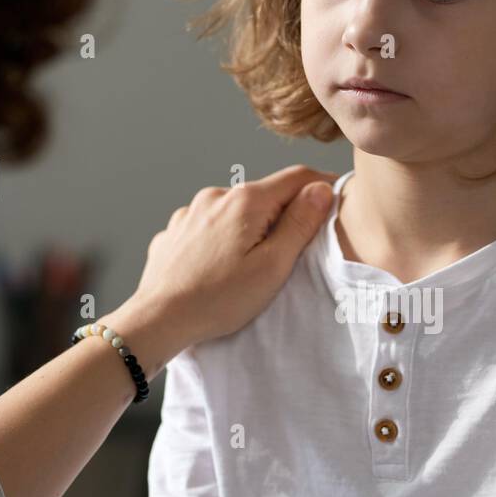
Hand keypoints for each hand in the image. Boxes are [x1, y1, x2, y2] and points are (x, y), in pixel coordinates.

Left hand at [108, 163, 338, 358]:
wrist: (157, 319)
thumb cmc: (218, 299)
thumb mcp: (273, 266)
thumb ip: (300, 224)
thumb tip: (322, 190)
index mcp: (246, 201)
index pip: (297, 177)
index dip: (323, 185)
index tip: (337, 200)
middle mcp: (216, 196)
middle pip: (265, 194)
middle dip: (284, 214)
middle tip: (294, 249)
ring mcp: (191, 212)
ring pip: (235, 211)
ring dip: (250, 228)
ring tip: (251, 264)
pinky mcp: (175, 231)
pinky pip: (209, 227)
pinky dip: (222, 239)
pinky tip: (221, 267)